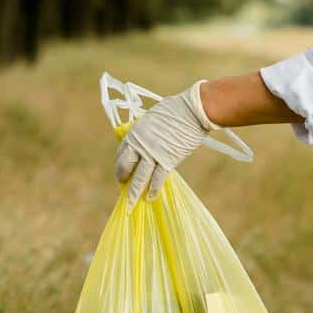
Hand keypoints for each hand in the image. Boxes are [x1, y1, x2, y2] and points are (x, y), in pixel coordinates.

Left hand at [114, 79, 217, 206]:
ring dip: (133, 192)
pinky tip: (149, 198)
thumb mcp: (153, 118)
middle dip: (122, 177)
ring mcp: (153, 154)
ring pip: (139, 177)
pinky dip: (153, 190)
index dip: (120, 161)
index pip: (121, 151)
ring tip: (130, 203)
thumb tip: (148, 136)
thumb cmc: (176, 110)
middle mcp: (140, 144)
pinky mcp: (167, 161)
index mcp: (135, 132)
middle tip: (122, 186)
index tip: (122, 168)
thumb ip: (147, 130)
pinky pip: (157, 179)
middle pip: (125, 166)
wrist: (192, 112)